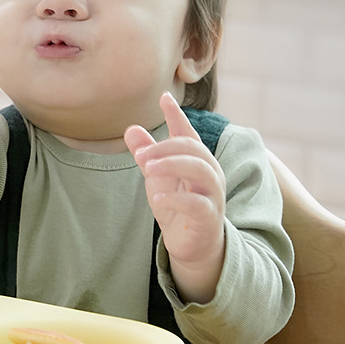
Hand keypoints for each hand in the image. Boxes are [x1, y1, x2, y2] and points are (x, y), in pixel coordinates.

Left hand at [125, 92, 226, 301]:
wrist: (193, 246)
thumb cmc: (177, 207)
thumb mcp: (158, 178)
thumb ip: (147, 155)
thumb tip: (131, 128)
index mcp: (197, 160)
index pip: (188, 133)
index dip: (177, 116)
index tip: (163, 97)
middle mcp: (210, 173)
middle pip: (192, 148)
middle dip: (165, 147)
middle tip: (140, 154)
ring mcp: (212, 194)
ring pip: (200, 170)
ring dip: (172, 164)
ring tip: (148, 168)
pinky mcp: (209, 217)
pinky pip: (197, 204)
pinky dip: (177, 199)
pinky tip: (159, 198)